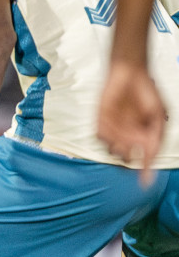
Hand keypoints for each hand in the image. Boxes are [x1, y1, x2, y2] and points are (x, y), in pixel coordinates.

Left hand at [99, 59, 167, 184]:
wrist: (131, 73)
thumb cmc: (147, 94)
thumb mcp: (158, 117)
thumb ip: (155, 140)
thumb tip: (151, 161)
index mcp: (142, 137)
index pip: (141, 159)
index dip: (143, 171)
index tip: (144, 183)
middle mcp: (126, 135)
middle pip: (124, 157)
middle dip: (129, 154)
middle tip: (134, 142)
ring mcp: (112, 129)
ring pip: (112, 149)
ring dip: (119, 145)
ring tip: (126, 130)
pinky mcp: (99, 120)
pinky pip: (100, 135)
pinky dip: (107, 135)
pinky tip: (114, 124)